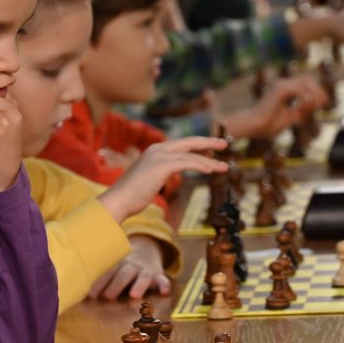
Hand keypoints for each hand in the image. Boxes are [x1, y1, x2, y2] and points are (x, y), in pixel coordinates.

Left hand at [89, 235, 170, 299]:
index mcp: (116, 264)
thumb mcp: (110, 264)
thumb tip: (72, 292)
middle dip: (116, 285)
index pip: (107, 272)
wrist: (146, 248)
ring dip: (139, 285)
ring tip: (135, 295)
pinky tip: (165, 292)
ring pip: (143, 277)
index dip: (99, 282)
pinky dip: (165, 285)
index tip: (90, 294)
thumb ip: (97, 278)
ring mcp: (146, 270)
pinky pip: (163, 280)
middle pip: (123, 274)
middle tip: (108, 297)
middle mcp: (131, 265)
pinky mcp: (158, 275)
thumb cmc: (120, 265)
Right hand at [98, 137, 227, 220]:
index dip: (196, 146)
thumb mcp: (147, 180)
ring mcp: (160, 155)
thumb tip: (163, 177)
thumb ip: (157, 174)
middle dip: (207, 143)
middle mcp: (157, 149)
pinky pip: (188, 163)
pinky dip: (202, 166)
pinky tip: (212, 170)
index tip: (210, 150)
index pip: (180, 145)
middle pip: (189, 142)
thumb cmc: (131, 196)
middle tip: (223, 144)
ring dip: (210, 161)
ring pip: (191, 155)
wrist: (119, 200)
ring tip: (224, 166)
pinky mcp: (163, 165)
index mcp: (154, 151)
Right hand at [223, 75, 327, 138]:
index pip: (305, 84)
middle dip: (318, 90)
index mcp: (284, 90)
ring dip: (313, 93)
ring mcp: (281, 86)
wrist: (255, 126)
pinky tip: (306, 105)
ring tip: (314, 105)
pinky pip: (298, 89)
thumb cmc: (269, 123)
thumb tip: (313, 106)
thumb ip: (302, 110)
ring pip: (304, 82)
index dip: (317, 91)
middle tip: (324, 101)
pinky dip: (305, 97)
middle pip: (307, 80)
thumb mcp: (291, 116)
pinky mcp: (280, 90)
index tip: (324, 102)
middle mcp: (282, 85)